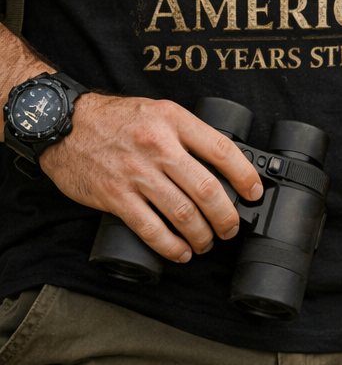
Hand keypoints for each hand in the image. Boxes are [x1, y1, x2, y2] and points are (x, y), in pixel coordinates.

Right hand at [38, 93, 262, 264]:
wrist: (63, 124)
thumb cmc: (114, 118)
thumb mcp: (157, 111)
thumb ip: (185, 132)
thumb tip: (220, 161)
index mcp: (174, 120)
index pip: (222, 149)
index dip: (245, 175)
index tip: (254, 193)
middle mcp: (158, 146)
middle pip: (206, 189)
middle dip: (227, 216)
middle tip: (231, 228)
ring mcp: (136, 173)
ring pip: (182, 213)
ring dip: (202, 235)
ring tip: (207, 242)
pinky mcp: (115, 197)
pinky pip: (151, 229)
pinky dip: (171, 246)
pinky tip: (181, 252)